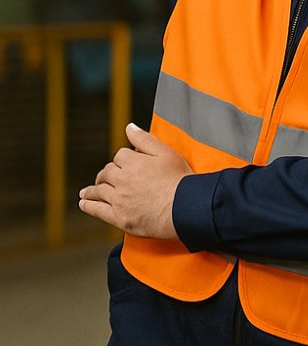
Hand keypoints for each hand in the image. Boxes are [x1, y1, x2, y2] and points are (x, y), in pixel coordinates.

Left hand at [78, 123, 191, 238]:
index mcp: (133, 163)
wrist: (184, 208)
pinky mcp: (119, 217)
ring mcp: (119, 200)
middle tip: (106, 176)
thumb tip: (129, 127)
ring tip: (87, 191)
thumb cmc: (180, 181)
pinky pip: (97, 210)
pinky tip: (84, 203)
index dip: (124, 158)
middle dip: (106, 173)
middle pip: (107, 173)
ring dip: (91, 189)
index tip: (128, 163)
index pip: (120, 156)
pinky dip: (88, 205)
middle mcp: (122, 180)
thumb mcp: (167, 153)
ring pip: (98, 191)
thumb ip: (145, 139)